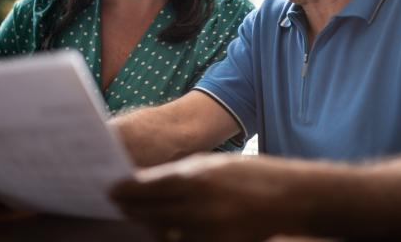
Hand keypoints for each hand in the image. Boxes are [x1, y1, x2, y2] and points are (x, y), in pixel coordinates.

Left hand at [111, 153, 302, 241]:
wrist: (290, 197)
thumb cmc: (249, 175)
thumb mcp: (213, 165)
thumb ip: (179, 175)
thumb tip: (145, 183)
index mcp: (195, 178)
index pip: (145, 188)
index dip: (123, 190)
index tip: (110, 190)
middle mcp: (198, 206)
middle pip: (148, 213)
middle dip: (132, 209)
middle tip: (119, 205)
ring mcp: (207, 231)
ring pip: (162, 233)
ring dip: (150, 225)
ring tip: (143, 217)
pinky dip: (174, 237)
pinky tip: (170, 230)